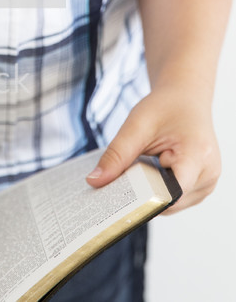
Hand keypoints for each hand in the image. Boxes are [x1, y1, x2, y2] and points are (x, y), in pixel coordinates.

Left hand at [85, 84, 220, 212]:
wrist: (185, 98)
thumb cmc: (166, 107)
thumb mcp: (137, 125)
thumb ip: (116, 154)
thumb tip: (95, 181)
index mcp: (198, 154)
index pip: (171, 192)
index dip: (144, 199)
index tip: (117, 200)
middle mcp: (208, 174)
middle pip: (169, 201)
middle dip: (142, 196)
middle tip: (118, 184)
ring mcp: (208, 183)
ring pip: (171, 205)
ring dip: (151, 193)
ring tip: (139, 170)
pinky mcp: (202, 186)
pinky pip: (176, 199)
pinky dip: (159, 190)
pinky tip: (149, 174)